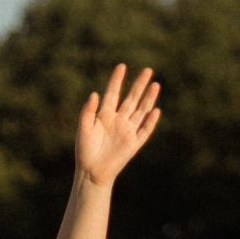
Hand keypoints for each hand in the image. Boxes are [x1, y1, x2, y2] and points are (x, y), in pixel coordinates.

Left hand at [76, 65, 161, 186]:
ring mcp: (127, 131)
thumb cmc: (85, 150)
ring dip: (148, 99)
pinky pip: (144, 131)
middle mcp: (118, 120)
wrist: (91, 172)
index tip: (122, 66)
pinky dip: (150, 122)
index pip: (113, 93)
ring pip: (141, 111)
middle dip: (139, 85)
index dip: (117, 80)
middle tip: (148, 70)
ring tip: (155, 85)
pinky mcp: (133, 143)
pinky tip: (156, 110)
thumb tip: (95, 94)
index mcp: (105, 115)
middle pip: (131, 99)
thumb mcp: (83, 128)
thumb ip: (88, 111)